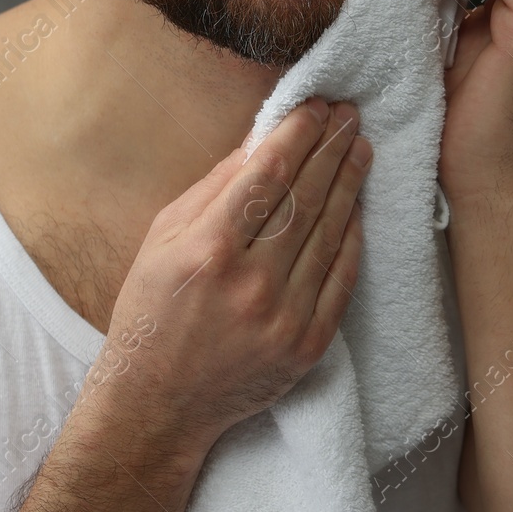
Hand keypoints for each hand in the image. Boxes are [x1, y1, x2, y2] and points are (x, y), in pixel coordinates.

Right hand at [101, 97, 370, 470]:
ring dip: (350, 184)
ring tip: (360, 149)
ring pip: (330, 233)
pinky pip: (341, 278)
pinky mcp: (308, 345)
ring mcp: (285, 316)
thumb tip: (261, 141)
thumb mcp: (162, 239)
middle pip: (307, 198)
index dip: (298, 134)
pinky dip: (353, 238)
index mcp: (208, 249)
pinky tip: (358, 206)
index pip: (269, 175)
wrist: (157, 405)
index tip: (317, 107)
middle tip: (350, 116)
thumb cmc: (151, 311)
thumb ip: (214, 188)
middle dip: (331, 148)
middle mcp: (251, 282)